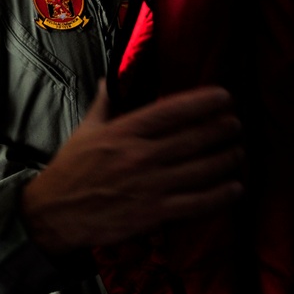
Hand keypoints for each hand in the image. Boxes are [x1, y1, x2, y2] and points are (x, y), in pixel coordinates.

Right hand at [21, 81, 243, 255]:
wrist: (54, 214)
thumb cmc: (70, 171)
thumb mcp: (85, 131)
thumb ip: (104, 103)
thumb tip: (111, 79)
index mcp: (124, 132)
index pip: (172, 111)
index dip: (203, 102)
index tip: (224, 97)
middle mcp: (140, 156)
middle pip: (194, 138)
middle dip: (222, 130)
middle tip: (236, 124)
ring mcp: (149, 186)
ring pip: (201, 170)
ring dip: (227, 160)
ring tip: (239, 152)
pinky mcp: (153, 214)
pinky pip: (196, 203)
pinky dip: (220, 196)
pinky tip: (235, 188)